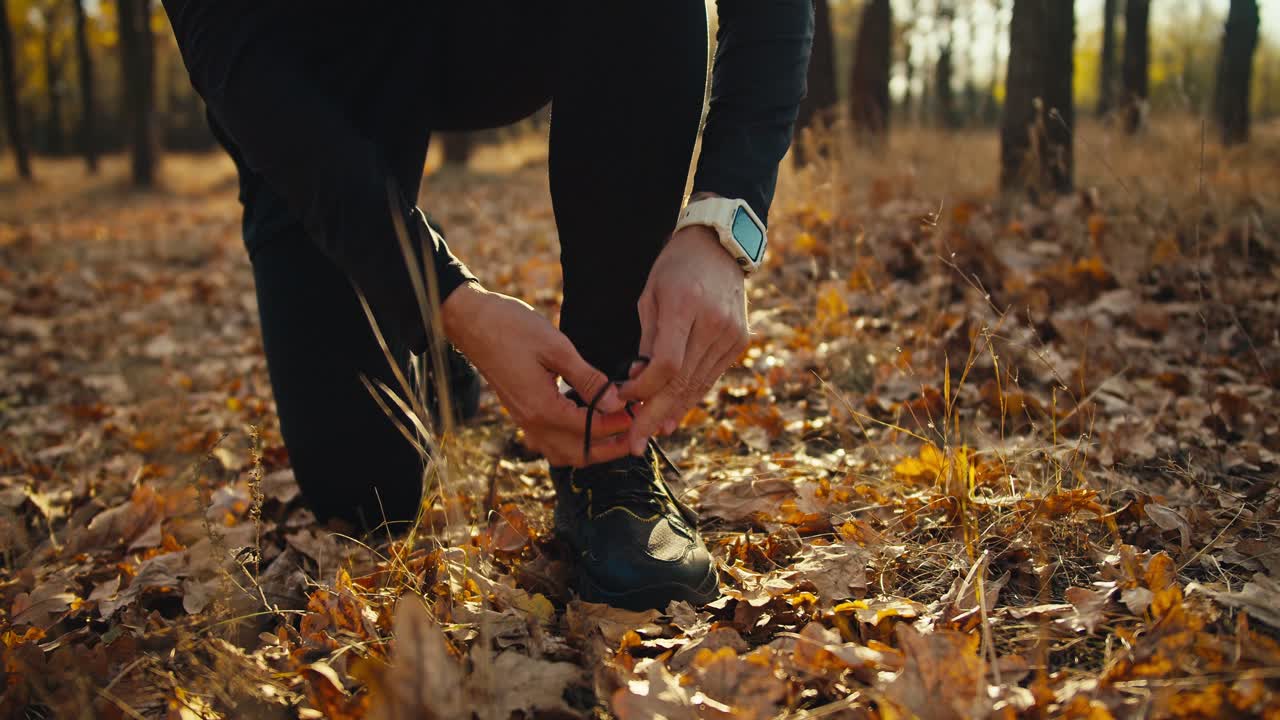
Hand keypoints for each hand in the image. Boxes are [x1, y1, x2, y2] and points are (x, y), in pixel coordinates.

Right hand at [442, 283, 632, 465]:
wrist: (473, 322)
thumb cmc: (512, 328)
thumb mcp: (557, 348)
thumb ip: (588, 379)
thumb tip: (616, 401)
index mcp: (542, 409)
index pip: (590, 429)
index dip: (619, 424)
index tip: (640, 412)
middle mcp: (532, 422)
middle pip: (578, 453)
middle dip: (610, 448)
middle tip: (636, 433)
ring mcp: (524, 421)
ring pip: (563, 453)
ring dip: (592, 449)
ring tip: (618, 434)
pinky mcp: (521, 413)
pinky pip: (550, 442)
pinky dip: (572, 442)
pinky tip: (588, 426)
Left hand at [618, 223, 748, 454]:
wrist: (718, 247)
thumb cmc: (674, 269)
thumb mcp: (649, 296)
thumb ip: (646, 341)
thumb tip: (636, 383)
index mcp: (685, 306)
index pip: (665, 365)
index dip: (642, 390)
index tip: (622, 400)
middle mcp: (713, 324)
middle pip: (682, 382)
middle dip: (655, 416)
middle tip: (634, 444)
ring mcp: (731, 334)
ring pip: (698, 385)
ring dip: (673, 412)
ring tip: (651, 434)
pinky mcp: (739, 341)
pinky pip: (710, 377)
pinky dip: (692, 396)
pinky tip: (674, 414)